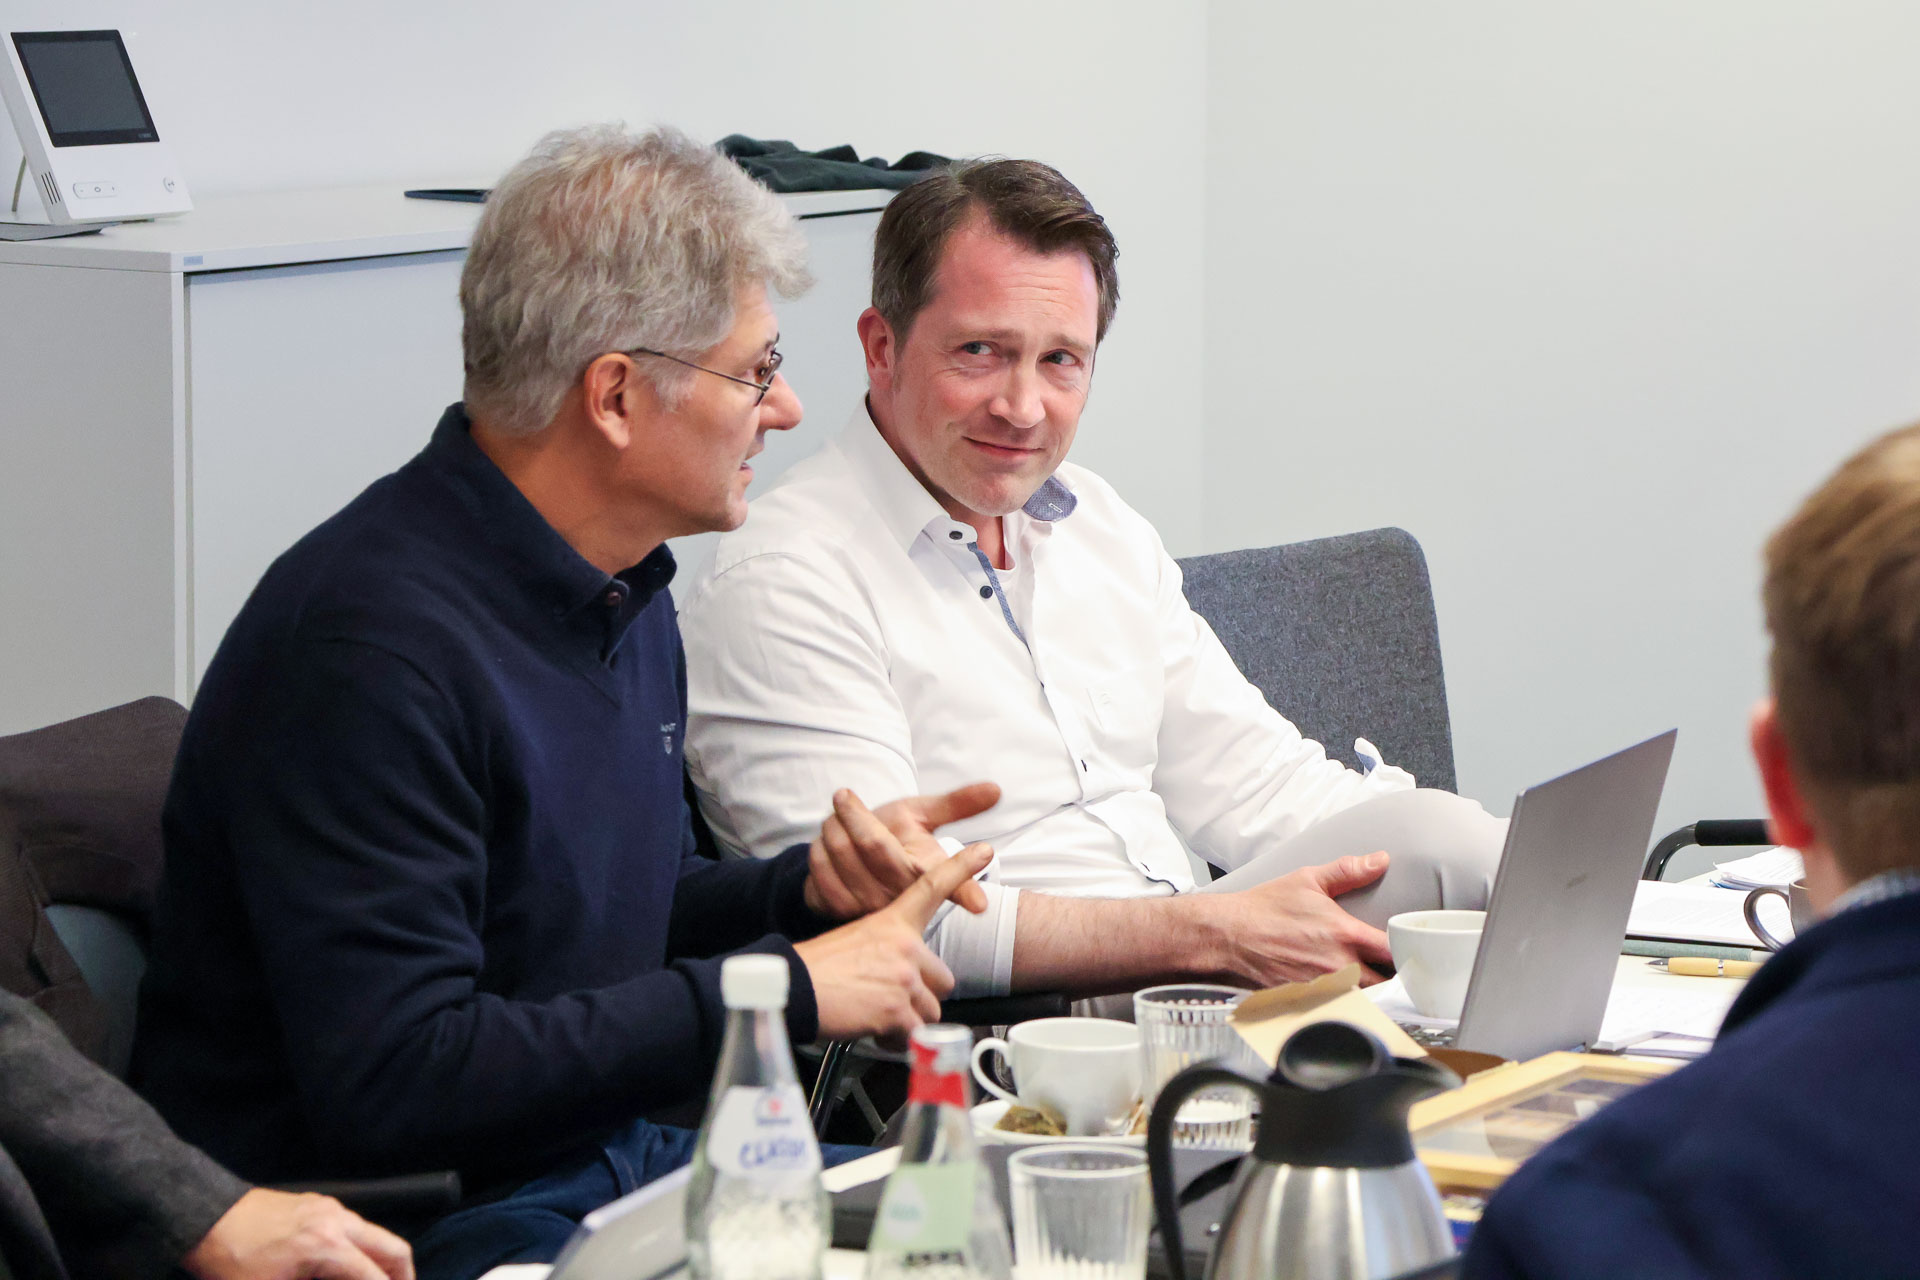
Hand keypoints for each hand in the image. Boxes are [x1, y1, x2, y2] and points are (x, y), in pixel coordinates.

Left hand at [182, 1188, 411, 1279]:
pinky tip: (348, 1267)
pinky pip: (356, 1226)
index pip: (375, 1277)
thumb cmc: (229, 1264)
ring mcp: (330, 1208)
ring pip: (376, 1235)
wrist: (203, 1217)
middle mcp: (338, 1221)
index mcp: (327, 1247)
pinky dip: (364, 1248)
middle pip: (393, 1248)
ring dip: (383, 1261)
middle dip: (403, 1277)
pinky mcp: (318, 1203)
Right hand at [795, 841, 994, 1042]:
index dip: (960, 868)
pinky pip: (915, 1035)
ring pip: (931, 1011)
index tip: (984, 850)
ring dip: (910, 1022)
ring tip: (877, 1015)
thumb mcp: (858, 939)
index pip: (931, 887)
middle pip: (943, 980)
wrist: (794, 987)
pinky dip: (898, 1041)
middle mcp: (905, 944)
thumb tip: (908, 973)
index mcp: (893, 921)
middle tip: (891, 999)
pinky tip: (874, 1031)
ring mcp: (904, 976)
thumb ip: (891, 947)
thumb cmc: (819, 968)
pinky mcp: (898, 1008)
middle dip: (923, 997)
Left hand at [802, 781, 1000, 920]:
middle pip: (874, 844)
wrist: (854, 866)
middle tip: (844, 796)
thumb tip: (997, 789)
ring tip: (836, 820)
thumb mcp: (924, 815)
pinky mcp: (842, 911)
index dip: (966, 891)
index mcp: (928, 871)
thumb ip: (957, 803)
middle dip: (854, 814)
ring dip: (832, 827)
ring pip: (841, 851)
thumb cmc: (894, 837)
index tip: (980, 903)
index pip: (952, 881)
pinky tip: (825, 847)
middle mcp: (905, 894)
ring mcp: (872, 906)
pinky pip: (820, 870)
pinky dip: (817, 850)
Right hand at [1200, 852, 1394, 987]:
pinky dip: (1343, 1002)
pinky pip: (1337, 1008)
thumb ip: (1348, 871)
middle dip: (1391, 978)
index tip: (1405, 948)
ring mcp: (1324, 987)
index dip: (1406, 951)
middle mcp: (1339, 965)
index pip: (1394, 950)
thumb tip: (1379, 860)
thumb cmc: (1264, 909)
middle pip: (1386, 983)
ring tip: (1368, 983)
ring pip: (1364, 1000)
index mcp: (1345, 934)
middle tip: (1388, 969)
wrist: (1228, 936)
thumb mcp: (1307, 880)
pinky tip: (1339, 994)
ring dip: (1370, 992)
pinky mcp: (1308, 1002)